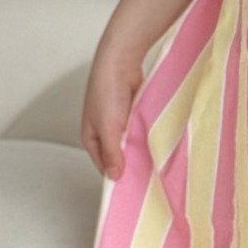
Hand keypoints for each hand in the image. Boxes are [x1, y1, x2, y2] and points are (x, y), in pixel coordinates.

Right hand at [81, 37, 145, 180]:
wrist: (120, 61)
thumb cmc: (107, 92)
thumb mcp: (108, 128)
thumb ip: (112, 153)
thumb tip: (114, 176)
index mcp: (90, 137)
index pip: (103, 164)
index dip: (117, 174)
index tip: (133, 185)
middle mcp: (102, 130)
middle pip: (117, 154)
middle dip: (130, 162)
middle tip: (148, 175)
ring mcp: (117, 120)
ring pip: (130, 142)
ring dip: (140, 147)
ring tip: (155, 160)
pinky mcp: (131, 112)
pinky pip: (138, 129)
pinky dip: (145, 134)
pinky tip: (157, 140)